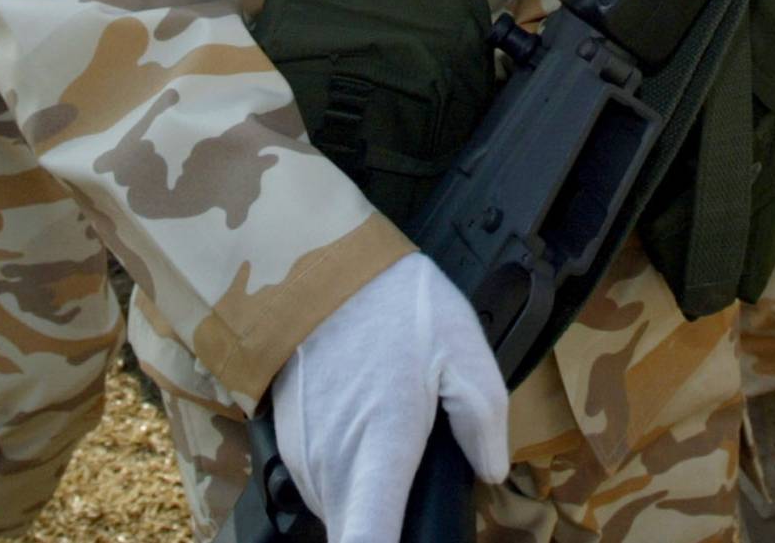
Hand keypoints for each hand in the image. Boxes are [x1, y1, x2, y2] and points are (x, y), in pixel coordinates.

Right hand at [272, 253, 509, 541]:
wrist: (313, 260)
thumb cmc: (389, 303)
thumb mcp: (460, 347)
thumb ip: (483, 420)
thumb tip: (489, 467)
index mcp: (378, 454)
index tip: (414, 535)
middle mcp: (332, 468)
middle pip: (360, 532)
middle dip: (391, 517)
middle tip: (419, 464)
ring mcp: (302, 456)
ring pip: (341, 508)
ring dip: (368, 493)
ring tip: (394, 430)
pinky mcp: (285, 440)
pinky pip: (322, 480)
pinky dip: (346, 470)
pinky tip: (367, 419)